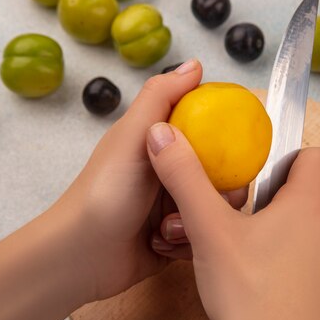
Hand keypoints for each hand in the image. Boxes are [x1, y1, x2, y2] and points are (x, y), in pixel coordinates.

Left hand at [56, 59, 246, 300]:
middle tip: (204, 197)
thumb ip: (161, 96)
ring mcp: (172, 208)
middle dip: (217, 190)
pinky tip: (163, 243)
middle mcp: (170, 174)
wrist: (81, 256)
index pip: (210, 132)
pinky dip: (187, 242)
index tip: (239, 149)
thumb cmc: (104, 191)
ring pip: (214, 209)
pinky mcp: (175, 240)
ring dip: (196, 219)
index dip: (227, 138)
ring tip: (169, 225)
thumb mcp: (133, 136)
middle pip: (221, 174)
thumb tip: (195, 64)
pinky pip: (202, 237)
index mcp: (162, 145)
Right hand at [147, 124, 319, 319]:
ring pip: (303, 233)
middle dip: (269, 203)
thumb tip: (165, 138)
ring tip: (241, 254)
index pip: (318, 156)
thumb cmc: (251, 300)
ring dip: (275, 236)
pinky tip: (255, 283)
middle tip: (237, 218)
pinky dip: (284, 266)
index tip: (264, 169)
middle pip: (304, 198)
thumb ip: (186, 180)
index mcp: (306, 208)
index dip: (292, 155)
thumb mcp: (209, 232)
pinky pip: (306, 265)